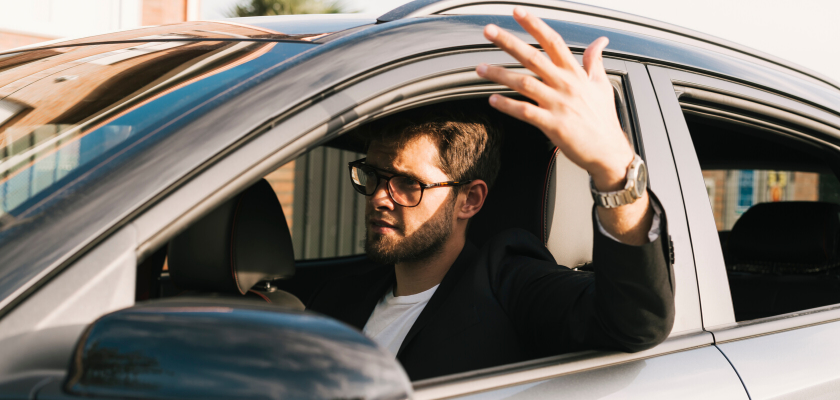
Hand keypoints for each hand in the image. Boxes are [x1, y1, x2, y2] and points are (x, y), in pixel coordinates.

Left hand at [475, 7, 633, 191]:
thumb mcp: (602, 85)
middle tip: (489, 31)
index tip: (517, 12)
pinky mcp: (553, 124)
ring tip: (480, 68)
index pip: (553, 42)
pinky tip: (493, 100)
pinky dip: (508, 105)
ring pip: (524, 83)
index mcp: (576, 73)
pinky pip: (525, 111)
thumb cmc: (603, 119)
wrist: (608, 151)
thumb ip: (595, 61)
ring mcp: (559, 104)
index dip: (534, 25)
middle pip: (533, 57)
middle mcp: (566, 85)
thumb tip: (599, 41)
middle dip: (509, 42)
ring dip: (500, 74)